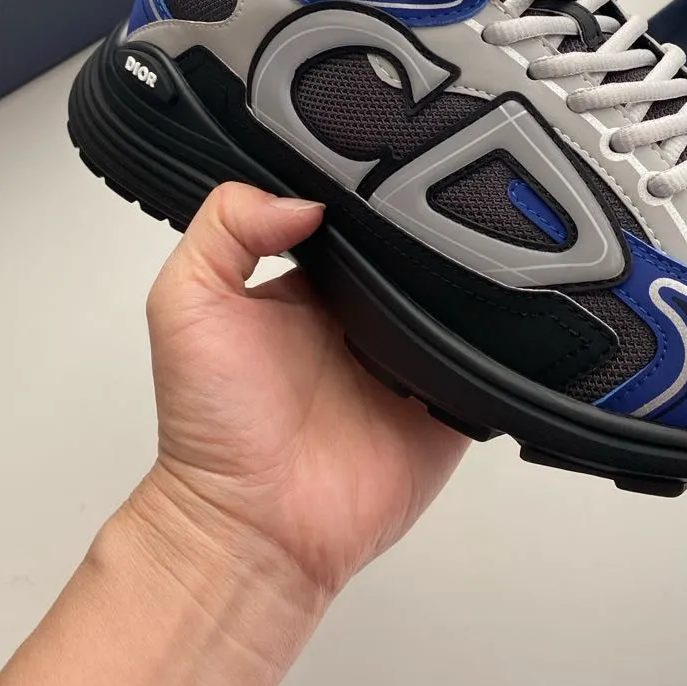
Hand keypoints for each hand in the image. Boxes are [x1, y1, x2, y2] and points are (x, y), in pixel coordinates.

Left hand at [138, 183, 466, 611]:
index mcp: (311, 283)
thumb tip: (305, 198)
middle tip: (445, 200)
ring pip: (462, 295)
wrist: (256, 528)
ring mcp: (412, 357)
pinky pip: (493, 357)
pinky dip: (501, 339)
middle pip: (415, 250)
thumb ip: (226, 228)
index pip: (354, 215)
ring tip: (475, 255)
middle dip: (432, 227)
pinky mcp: (450, 401)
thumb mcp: (185, 303)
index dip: (370, 188)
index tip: (392, 157)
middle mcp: (364, 314)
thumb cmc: (213, 428)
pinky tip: (495, 313)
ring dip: (469, 278)